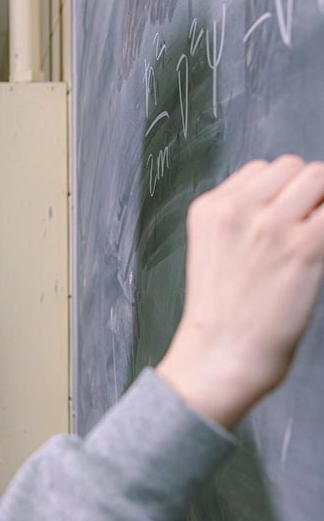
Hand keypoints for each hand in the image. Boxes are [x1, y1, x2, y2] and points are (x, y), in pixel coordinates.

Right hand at [156, 156, 323, 427]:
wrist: (222, 354)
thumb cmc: (221, 310)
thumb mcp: (211, 249)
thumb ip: (241, 216)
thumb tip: (294, 195)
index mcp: (209, 209)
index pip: (260, 170)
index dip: (276, 194)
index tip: (277, 223)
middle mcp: (237, 210)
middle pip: (292, 166)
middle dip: (303, 193)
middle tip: (298, 231)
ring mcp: (271, 227)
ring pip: (319, 177)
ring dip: (322, 205)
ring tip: (309, 241)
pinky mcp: (305, 248)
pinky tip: (318, 252)